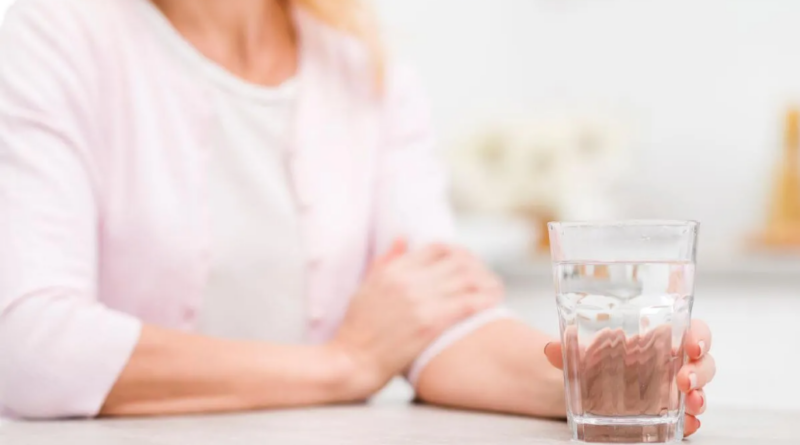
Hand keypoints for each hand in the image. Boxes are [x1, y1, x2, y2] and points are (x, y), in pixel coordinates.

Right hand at [330, 239, 502, 398]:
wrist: (351, 361)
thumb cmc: (356, 329)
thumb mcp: (366, 287)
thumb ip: (386, 261)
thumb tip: (403, 237)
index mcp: (393, 269)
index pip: (438, 248)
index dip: (458, 253)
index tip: (468, 265)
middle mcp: (408, 280)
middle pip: (458, 261)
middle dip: (478, 268)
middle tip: (487, 279)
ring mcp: (420, 301)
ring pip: (468, 279)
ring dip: (487, 283)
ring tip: (496, 291)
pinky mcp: (429, 323)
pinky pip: (468, 304)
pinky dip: (486, 301)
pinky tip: (495, 304)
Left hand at [543, 319, 714, 436]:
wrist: (589, 389)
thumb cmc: (598, 363)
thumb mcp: (585, 356)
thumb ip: (569, 351)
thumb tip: (550, 348)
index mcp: (661, 341)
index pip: (693, 332)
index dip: (700, 336)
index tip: (692, 344)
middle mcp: (674, 364)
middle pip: (704, 363)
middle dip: (700, 371)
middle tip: (684, 380)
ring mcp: (675, 391)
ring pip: (701, 391)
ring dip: (699, 397)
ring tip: (689, 403)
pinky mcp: (669, 415)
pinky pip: (687, 419)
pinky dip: (689, 422)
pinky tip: (685, 424)